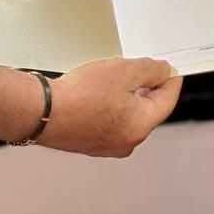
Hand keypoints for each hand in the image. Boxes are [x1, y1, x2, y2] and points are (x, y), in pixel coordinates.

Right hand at [36, 57, 181, 156]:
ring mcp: (108, 146)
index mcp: (140, 127)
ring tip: (111, 78)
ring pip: (128, 115)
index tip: (169, 68)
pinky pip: (111, 121)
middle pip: (148, 109)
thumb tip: (164, 72)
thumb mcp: (124, 71)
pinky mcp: (91, 143)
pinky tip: (97, 92)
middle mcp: (127, 142)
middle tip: (137, 67)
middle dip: (146, 87)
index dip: (170, 80)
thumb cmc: (79, 96)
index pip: (167, 101)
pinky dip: (110, 106)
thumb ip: (151, 70)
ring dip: (127, 96)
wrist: (43, 112)